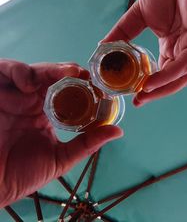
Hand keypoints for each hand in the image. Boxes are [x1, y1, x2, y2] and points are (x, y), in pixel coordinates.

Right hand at [0, 59, 122, 207]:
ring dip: (51, 68)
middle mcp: (31, 101)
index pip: (68, 92)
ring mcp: (13, 96)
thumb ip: (87, 144)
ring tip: (67, 73)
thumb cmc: (20, 175)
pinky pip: (4, 71)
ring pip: (34, 70)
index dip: (83, 85)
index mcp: (48, 114)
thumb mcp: (60, 159)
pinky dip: (19, 71)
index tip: (100, 85)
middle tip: (86, 74)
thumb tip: (118, 131)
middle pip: (53, 77)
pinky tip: (29, 84)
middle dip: (70, 72)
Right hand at [102, 0, 186, 106]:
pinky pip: (184, 63)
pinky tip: (151, 82)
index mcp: (172, 44)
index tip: (131, 95)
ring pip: (181, 77)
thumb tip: (102, 46)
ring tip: (143, 96)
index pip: (162, 72)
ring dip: (162, 90)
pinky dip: (167, 75)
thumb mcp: (140, 14)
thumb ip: (124, 31)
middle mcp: (183, 48)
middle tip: (138, 102)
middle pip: (173, 80)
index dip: (148, 86)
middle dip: (155, 93)